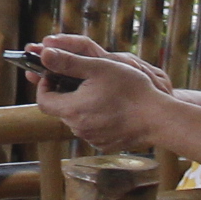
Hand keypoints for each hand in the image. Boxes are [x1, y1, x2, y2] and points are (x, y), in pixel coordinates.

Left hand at [30, 33, 172, 150]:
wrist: (158, 118)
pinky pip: (92, 129)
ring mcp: (92, 139)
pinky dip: (96, 118)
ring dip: (82, 105)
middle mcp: (78, 129)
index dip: (44, 86)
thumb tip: (44, 54)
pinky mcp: (105, 145)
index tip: (55, 75)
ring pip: (77, 119)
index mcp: (72, 110)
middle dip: (66, 94)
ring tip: (101, 92)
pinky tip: (112, 108)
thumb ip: (68, 61)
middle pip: (60, 110)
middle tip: (82, 79)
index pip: (43, 101)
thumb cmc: (131, 90)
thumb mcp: (99, 67)